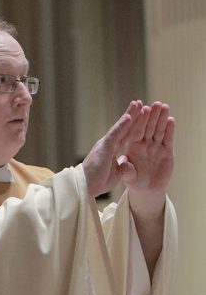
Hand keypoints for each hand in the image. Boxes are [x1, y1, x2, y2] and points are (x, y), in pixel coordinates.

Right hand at [82, 100, 149, 197]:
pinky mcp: (104, 148)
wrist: (85, 187)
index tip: (141, 116)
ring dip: (130, 115)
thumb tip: (124, 163)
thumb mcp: (114, 172)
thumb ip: (120, 165)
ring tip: (138, 104)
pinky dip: (122, 125)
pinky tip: (129, 116)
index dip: (133, 125)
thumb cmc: (97, 181)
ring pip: (121, 127)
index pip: (125, 135)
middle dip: (133, 115)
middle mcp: (108, 144)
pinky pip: (115, 134)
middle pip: (124, 128)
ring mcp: (106, 144)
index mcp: (111, 149)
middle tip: (140, 103)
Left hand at [120, 101, 174, 217]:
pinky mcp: (165, 153)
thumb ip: (125, 169)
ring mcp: (155, 148)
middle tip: (155, 103)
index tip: (139, 107)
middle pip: (147, 127)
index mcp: (131, 147)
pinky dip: (169, 130)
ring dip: (161, 118)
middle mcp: (143, 145)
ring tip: (164, 106)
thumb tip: (123, 164)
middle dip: (151, 115)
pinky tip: (171, 120)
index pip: (133, 130)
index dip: (137, 119)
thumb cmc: (133, 181)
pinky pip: (167, 139)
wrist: (145, 190)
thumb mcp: (125, 176)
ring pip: (158, 130)